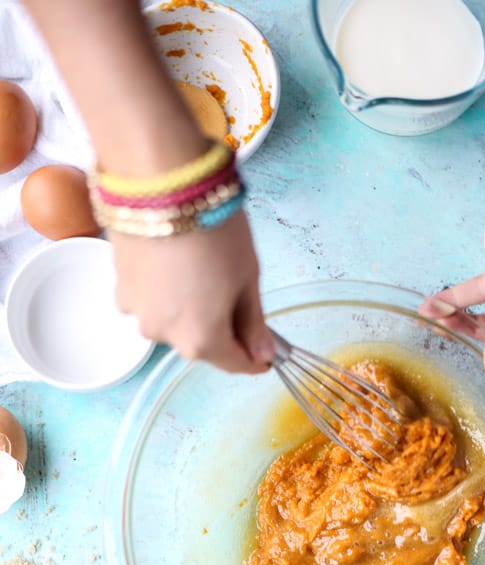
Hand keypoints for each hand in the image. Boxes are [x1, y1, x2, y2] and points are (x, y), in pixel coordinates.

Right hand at [112, 210, 274, 372]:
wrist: (158, 183)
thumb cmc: (212, 228)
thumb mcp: (247, 276)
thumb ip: (253, 321)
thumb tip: (263, 352)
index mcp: (202, 340)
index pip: (235, 364)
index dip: (256, 359)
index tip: (268, 353)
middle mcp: (164, 337)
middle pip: (202, 343)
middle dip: (223, 327)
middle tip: (237, 294)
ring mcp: (137, 314)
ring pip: (175, 322)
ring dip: (192, 309)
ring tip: (203, 270)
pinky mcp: (119, 289)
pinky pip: (153, 301)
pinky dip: (168, 291)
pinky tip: (178, 262)